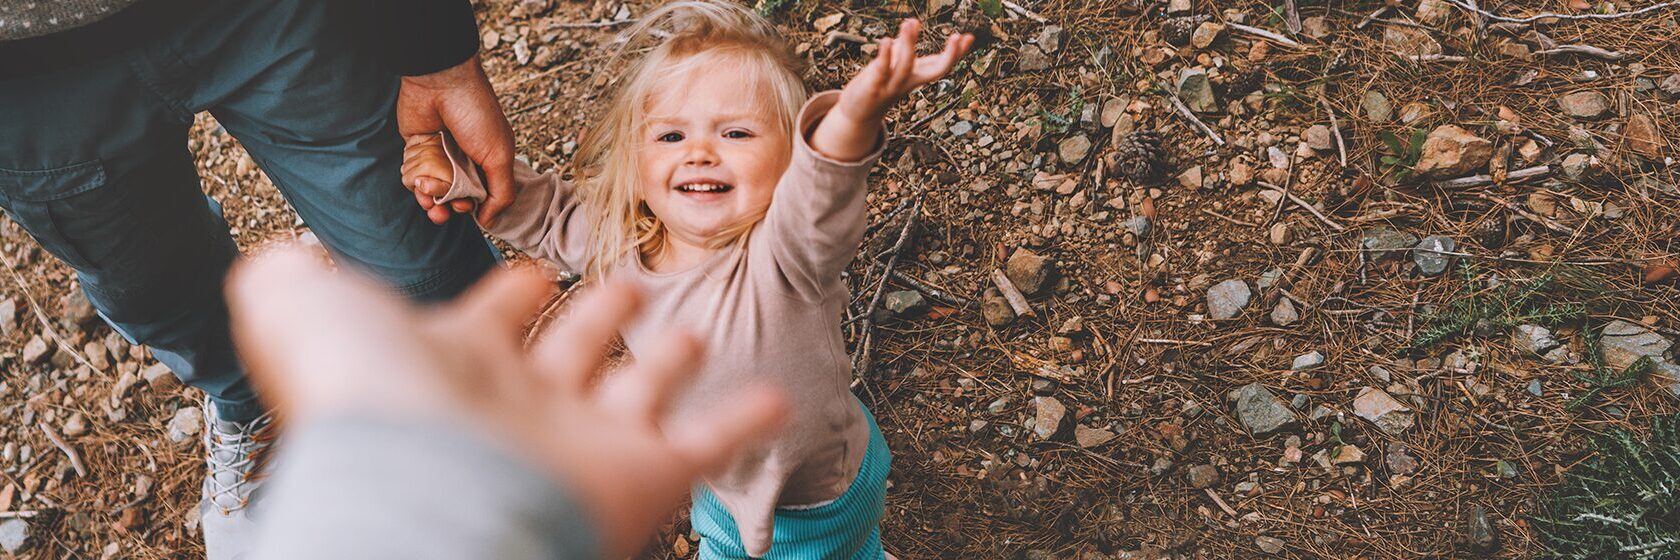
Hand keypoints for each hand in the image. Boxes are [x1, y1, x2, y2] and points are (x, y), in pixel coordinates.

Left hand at [226, 247, 788, 557]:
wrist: (429, 493)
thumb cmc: (369, 404)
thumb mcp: (306, 314)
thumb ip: (290, 279)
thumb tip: (283, 258)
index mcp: (455, 368)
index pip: (491, 324)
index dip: (509, 296)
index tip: (530, 276)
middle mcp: (523, 406)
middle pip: (571, 353)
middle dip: (596, 317)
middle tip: (625, 287)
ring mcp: (586, 442)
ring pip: (641, 391)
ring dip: (668, 361)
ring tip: (693, 333)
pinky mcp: (643, 475)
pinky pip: (705, 443)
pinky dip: (741, 418)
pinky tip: (773, 395)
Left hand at [397, 55, 517, 225]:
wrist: (441, 82)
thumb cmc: (477, 115)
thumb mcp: (499, 156)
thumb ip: (501, 193)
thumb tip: (489, 224)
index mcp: (488, 162)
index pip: (482, 197)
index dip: (473, 207)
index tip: (466, 206)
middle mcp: (465, 161)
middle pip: (455, 197)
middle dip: (450, 207)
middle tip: (446, 206)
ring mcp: (440, 156)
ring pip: (433, 191)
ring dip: (430, 201)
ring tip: (427, 199)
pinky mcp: (417, 150)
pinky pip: (413, 177)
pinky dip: (414, 185)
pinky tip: (417, 184)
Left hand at [835, 19, 973, 124]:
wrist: (858, 113)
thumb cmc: (878, 85)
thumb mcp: (893, 65)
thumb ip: (903, 47)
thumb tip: (911, 24)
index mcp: (917, 76)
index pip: (942, 65)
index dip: (956, 53)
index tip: (970, 37)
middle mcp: (909, 82)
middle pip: (935, 71)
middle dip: (949, 56)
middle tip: (957, 36)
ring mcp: (892, 86)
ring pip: (906, 66)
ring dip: (909, 44)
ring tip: (910, 22)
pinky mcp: (875, 87)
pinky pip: (882, 70)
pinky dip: (885, 55)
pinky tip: (886, 40)